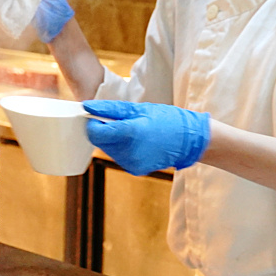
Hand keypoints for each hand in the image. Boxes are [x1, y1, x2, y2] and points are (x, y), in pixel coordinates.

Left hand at [84, 100, 210, 174]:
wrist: (188, 141)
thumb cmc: (166, 120)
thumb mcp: (138, 108)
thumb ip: (110, 109)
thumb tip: (87, 106)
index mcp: (130, 133)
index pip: (95, 133)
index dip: (92, 123)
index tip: (98, 116)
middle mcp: (129, 152)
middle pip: (100, 142)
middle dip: (104, 131)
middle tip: (120, 121)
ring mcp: (132, 164)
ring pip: (109, 150)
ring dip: (113, 140)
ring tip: (132, 131)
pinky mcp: (135, 170)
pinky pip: (119, 158)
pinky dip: (122, 149)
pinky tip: (136, 142)